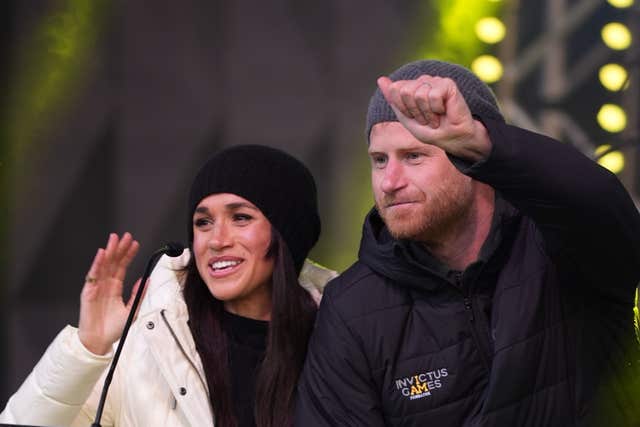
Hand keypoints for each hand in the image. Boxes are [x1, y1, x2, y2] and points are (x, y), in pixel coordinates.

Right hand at [78, 233, 139, 354]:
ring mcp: (97, 287)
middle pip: (113, 262)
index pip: (122, 267)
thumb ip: (138, 294)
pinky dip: (97, 264)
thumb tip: (146, 280)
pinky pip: (93, 276)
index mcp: (115, 287)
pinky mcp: (88, 292)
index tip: (135, 244)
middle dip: (120, 248)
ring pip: (104, 265)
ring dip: (109, 251)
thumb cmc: (113, 328)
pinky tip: (102, 254)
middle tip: (126, 236)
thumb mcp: (131, 310)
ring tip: (115, 239)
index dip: (128, 255)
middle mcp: (106, 285)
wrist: (99, 341)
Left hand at [377, 75, 490, 160]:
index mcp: (412, 87)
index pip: (395, 89)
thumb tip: (380, 79)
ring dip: (426, 113)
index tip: (415, 118)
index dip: (404, 109)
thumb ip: (393, 99)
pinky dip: (437, 109)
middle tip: (427, 119)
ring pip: (418, 94)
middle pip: (405, 91)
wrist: (453, 138)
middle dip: (414, 111)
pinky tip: (444, 112)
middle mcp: (424, 81)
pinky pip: (433, 95)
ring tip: (436, 117)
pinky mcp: (448, 84)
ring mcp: (436, 81)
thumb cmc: (432, 131)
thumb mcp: (406, 118)